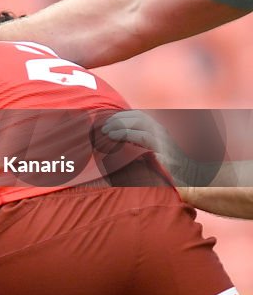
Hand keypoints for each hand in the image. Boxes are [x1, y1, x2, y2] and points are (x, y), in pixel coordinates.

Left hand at [101, 110, 220, 186]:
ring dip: (120, 125)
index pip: (138, 115)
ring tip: (107, 132)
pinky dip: (126, 134)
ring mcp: (163, 138)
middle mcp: (161, 131)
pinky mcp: (163, 148)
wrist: (190, 179)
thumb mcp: (152, 152)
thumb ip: (139, 145)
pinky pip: (142, 136)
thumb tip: (117, 141)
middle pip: (137, 116)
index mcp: (159, 130)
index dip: (122, 116)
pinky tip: (114, 137)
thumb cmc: (167, 169)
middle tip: (104, 127)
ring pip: (139, 122)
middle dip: (118, 119)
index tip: (108, 122)